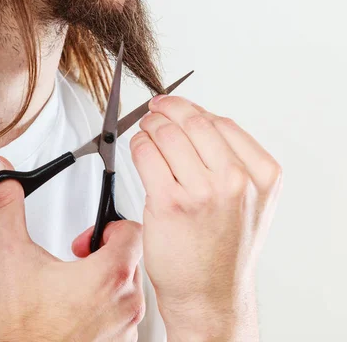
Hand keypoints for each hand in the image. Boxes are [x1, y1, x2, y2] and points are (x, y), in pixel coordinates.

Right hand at [0, 156, 144, 341]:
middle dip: (106, 253)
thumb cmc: (25, 327)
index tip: (92, 236)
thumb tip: (5, 181)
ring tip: (78, 286)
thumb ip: (9, 210)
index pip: (134, 231)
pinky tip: (81, 311)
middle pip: (132, 258)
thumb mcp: (13, 256)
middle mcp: (125, 302)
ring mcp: (125, 328)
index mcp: (110, 274)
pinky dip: (107, 310)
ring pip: (130, 289)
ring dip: (108, 282)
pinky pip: (124, 318)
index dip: (111, 226)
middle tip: (79, 260)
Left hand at [130, 95, 282, 340]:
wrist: (210, 294)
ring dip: (151, 125)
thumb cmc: (225, 247)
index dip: (192, 108)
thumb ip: (233, 159)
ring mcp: (203, 191)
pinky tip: (140, 148)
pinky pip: (146, 153)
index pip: (221, 122)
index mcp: (261, 174)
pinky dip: (138, 144)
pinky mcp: (170, 203)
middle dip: (168, 109)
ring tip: (146, 130)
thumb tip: (195, 119)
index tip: (178, 106)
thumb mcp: (250, 200)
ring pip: (167, 133)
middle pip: (194, 121)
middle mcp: (236, 181)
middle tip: (156, 109)